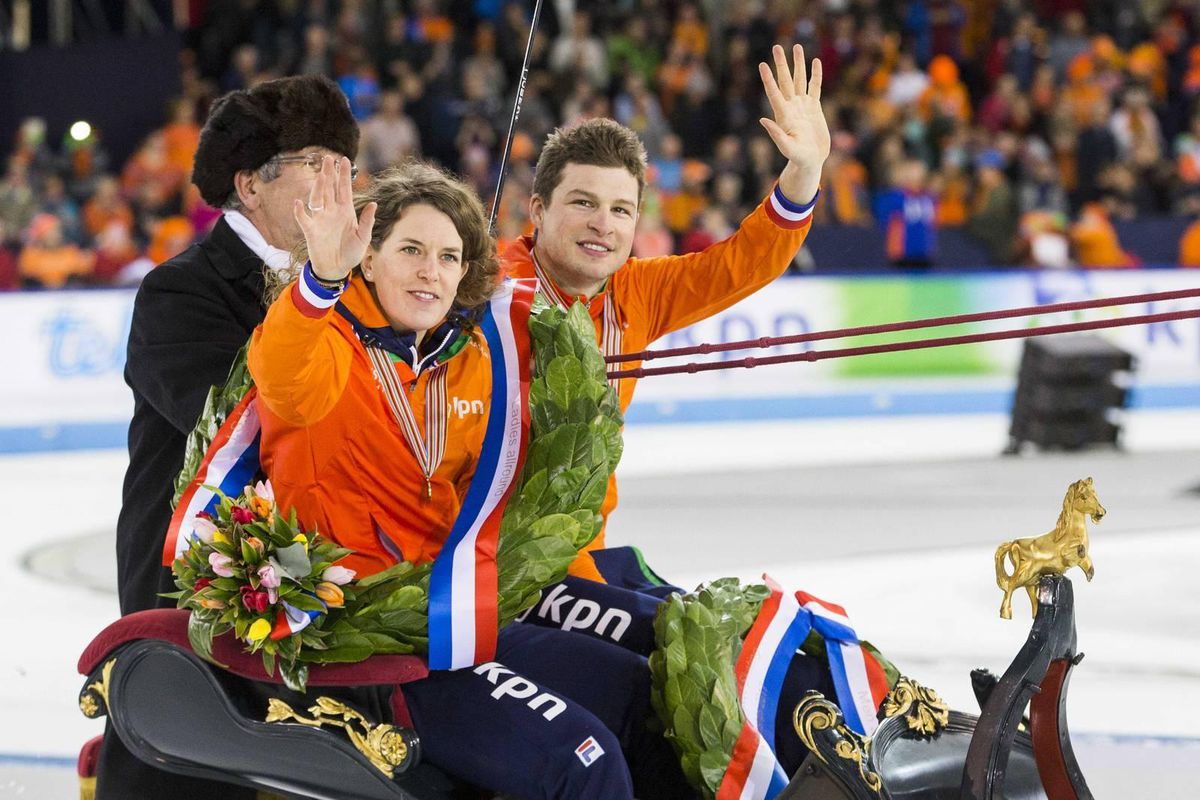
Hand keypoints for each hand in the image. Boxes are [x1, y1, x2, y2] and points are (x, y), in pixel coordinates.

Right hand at [293, 156, 376, 281]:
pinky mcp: (310, 230)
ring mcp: (320, 220)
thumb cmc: (351, 253)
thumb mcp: (363, 238)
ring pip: (317, 199)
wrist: (336, 269)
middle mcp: (332, 212)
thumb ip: (367, 221)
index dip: (344, 175)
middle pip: (329, 189)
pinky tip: (298, 203)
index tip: (344, 160)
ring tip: (321, 176)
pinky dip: (300, 212)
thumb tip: (374, 203)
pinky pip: (304, 218)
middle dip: (329, 174)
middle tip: (328, 158)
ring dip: (318, 188)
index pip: (344, 189)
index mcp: (346, 212)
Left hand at [757, 44, 829, 204]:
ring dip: (798, 64)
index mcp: (783, 115)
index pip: (774, 93)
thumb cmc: (797, 157)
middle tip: (776, 46)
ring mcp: (802, 105)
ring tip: (796, 46)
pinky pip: (814, 87)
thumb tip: (762, 120)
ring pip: (799, 79)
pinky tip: (815, 62)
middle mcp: (791, 106)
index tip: (763, 65)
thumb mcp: (786, 147)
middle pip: (785, 80)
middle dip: (781, 64)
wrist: (811, 160)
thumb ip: (776, 134)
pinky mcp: (814, 107)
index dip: (768, 79)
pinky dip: (815, 75)